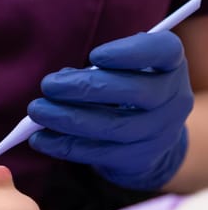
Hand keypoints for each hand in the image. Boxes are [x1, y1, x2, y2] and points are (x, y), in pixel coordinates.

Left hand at [27, 31, 193, 189]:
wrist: (151, 135)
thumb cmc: (129, 88)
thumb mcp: (126, 69)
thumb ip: (98, 68)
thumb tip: (60, 80)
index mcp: (171, 65)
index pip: (163, 51)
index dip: (129, 53)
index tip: (94, 55)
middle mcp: (172, 98)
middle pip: (133, 92)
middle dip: (84, 88)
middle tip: (48, 85)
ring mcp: (158, 132)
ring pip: (112, 126)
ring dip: (67, 119)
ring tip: (36, 111)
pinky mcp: (136, 158)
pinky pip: (97, 153)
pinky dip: (64, 145)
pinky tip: (39, 138)